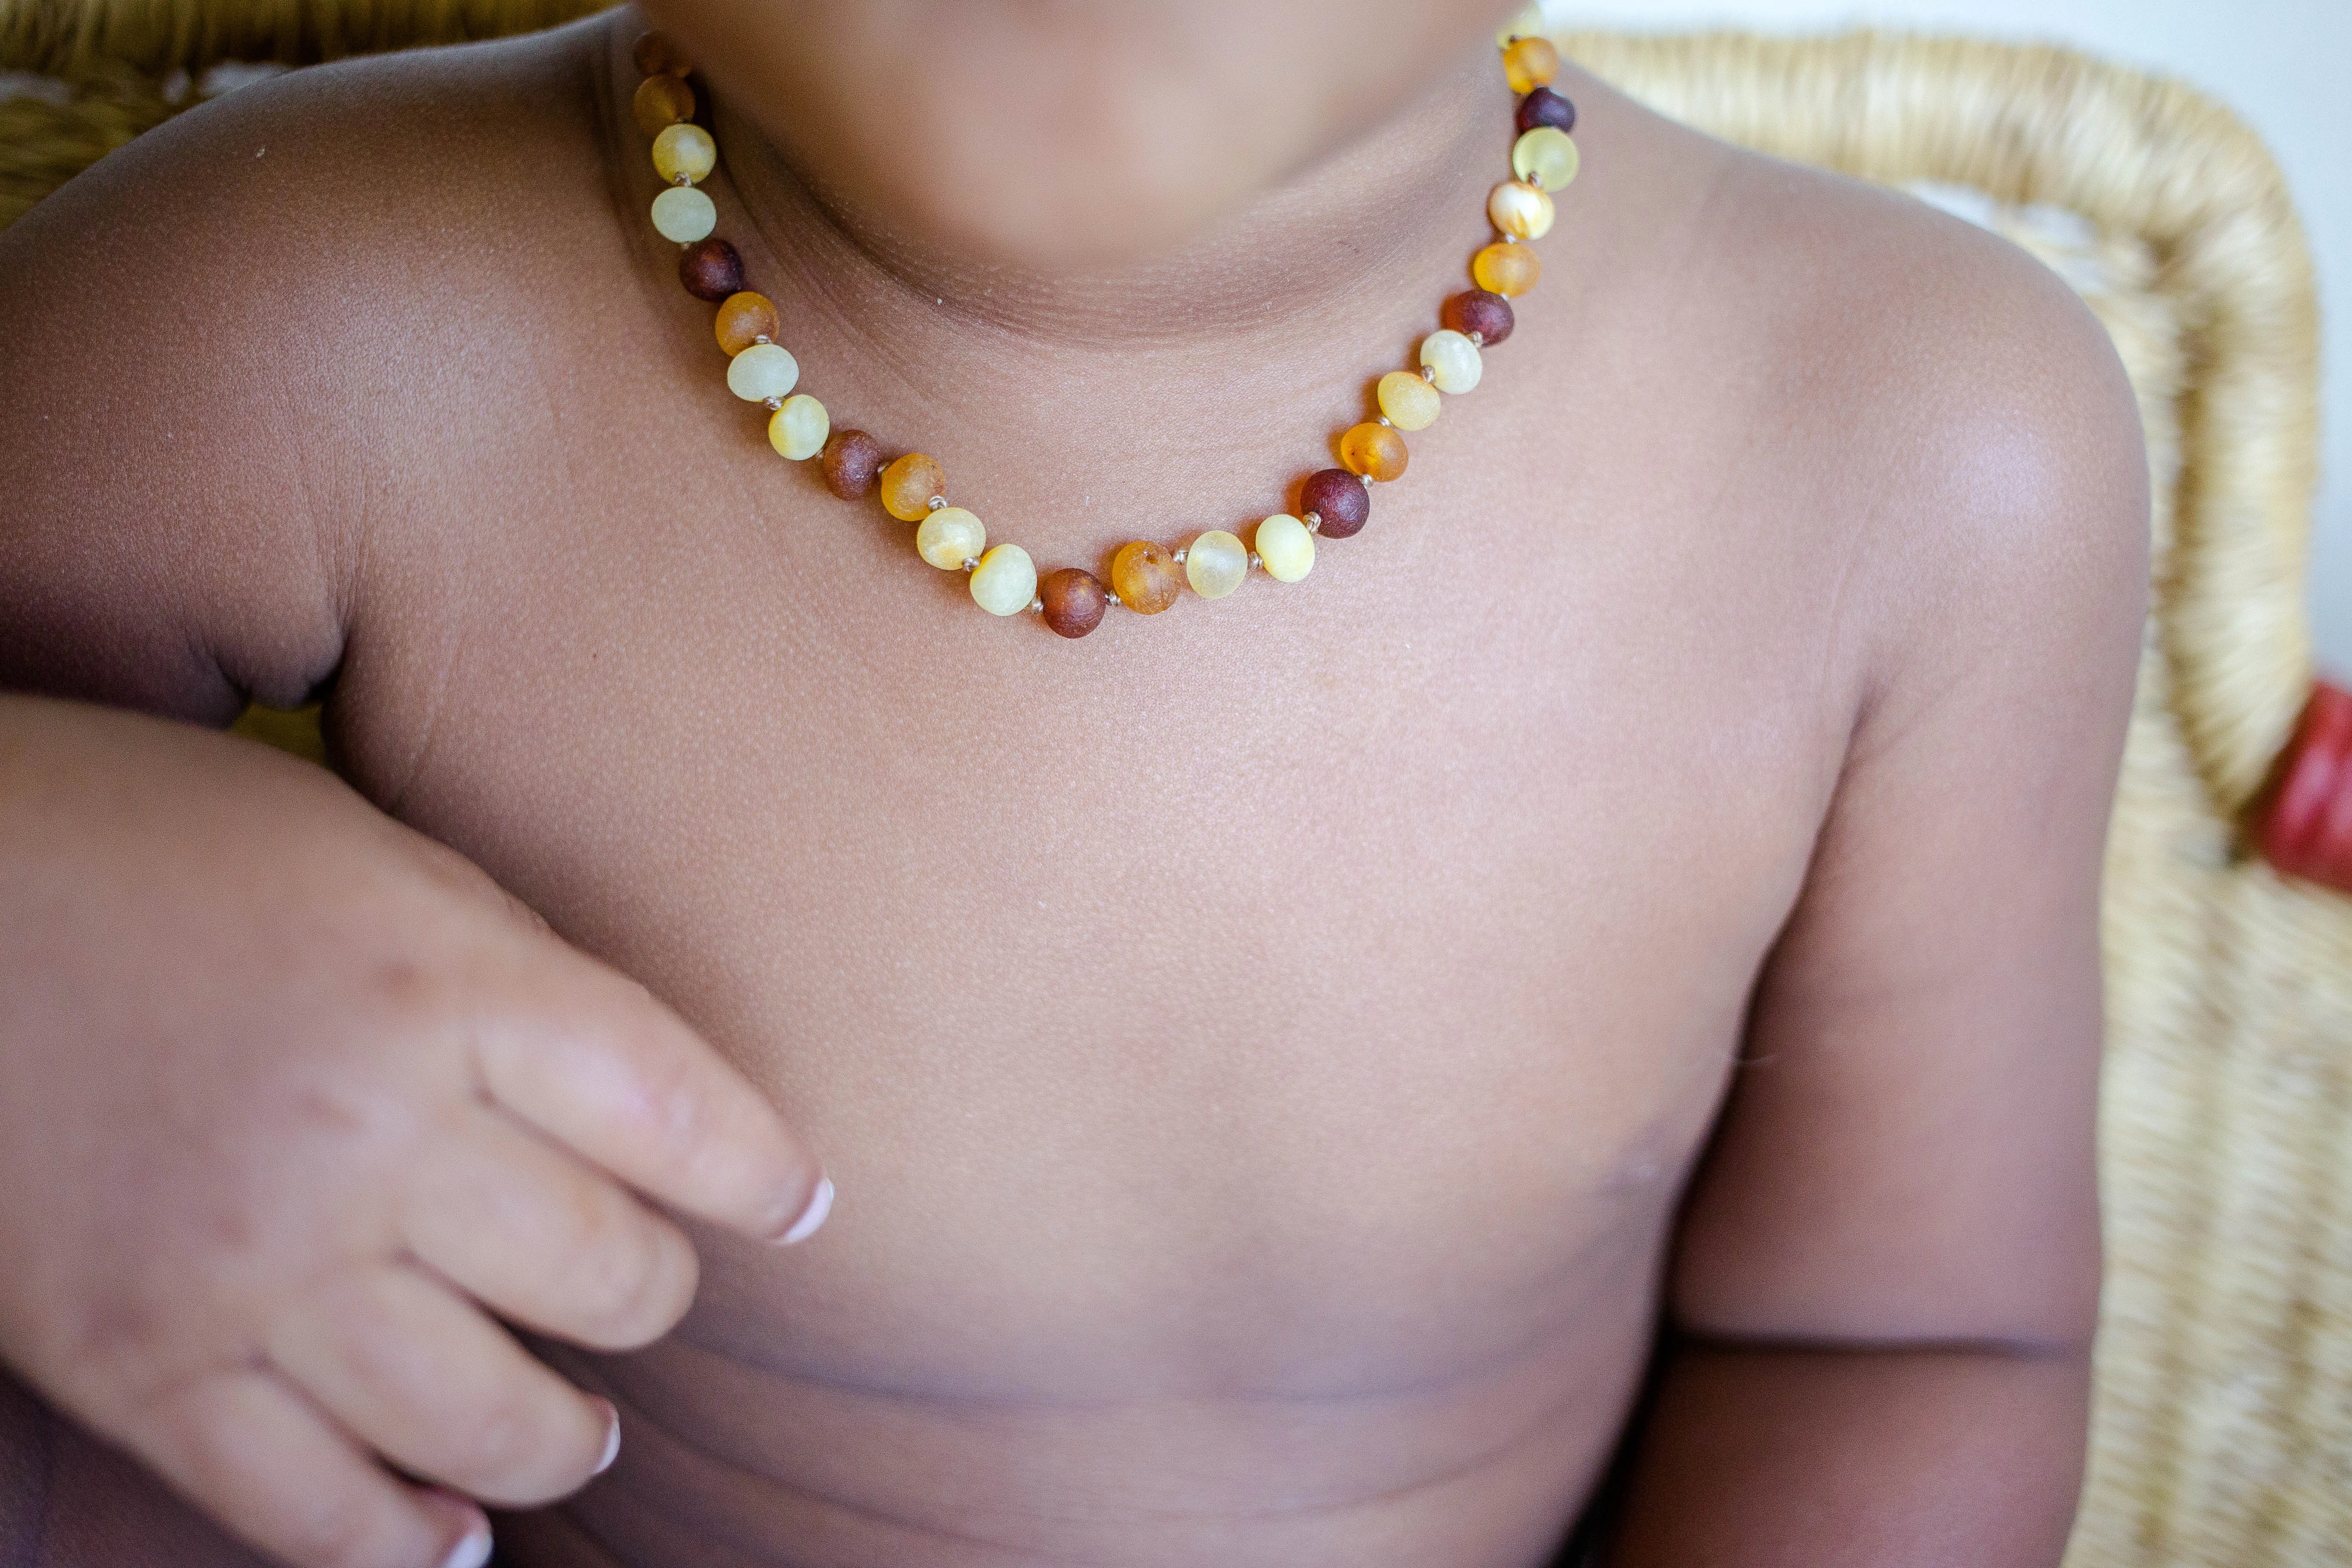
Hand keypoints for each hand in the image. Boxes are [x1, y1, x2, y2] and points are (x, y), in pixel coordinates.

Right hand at [0, 697, 828, 1567]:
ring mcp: (250, 1267)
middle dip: (657, 1291)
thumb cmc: (164, 845)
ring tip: (584, 1426)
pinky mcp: (140, 1361)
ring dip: (563, 1435)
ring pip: (485, 1418)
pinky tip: (453, 1536)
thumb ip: (510, 977)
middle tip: (648, 1284)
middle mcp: (365, 1139)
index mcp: (444, 991)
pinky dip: (399, 1541)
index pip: (682, 1118)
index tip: (802, 1206)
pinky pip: (305, 1507)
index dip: (769, 1177)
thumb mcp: (375, 857)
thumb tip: (630, 1100)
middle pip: (605, 1275)